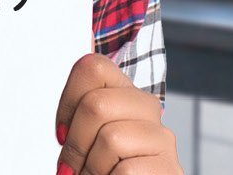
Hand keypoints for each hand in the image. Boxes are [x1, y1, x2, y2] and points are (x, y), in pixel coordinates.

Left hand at [55, 54, 178, 174]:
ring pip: (111, 138)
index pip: (93, 67)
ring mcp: (162, 138)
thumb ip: (81, 117)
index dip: (68, 101)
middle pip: (96, 104)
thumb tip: (63, 126)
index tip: (63, 134)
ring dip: (91, 168)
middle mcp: (148, 109)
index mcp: (124, 94)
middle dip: (75, 144)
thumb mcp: (87, 136)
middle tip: (71, 168)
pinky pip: (126, 170)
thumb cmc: (103, 167)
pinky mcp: (169, 167)